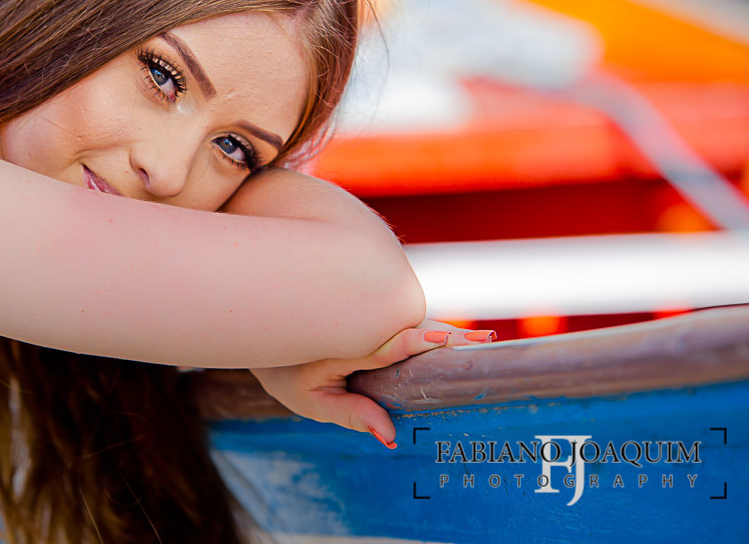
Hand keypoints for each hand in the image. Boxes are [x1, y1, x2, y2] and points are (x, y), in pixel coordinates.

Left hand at [249, 320, 495, 447]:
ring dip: (443, 329)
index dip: (419, 339)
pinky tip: (458, 339)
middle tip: (486, 341)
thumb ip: (350, 414)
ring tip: (482, 341)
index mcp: (345, 342)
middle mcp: (359, 321)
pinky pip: (401, 317)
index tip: (445, 339)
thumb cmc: (286, 371)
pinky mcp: (370, 310)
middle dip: (448, 335)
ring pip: (410, 317)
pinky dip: (427, 326)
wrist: (262, 329)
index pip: (389, 341)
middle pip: (411, 324)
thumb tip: (390, 436)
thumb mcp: (311, 401)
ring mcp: (365, 312)